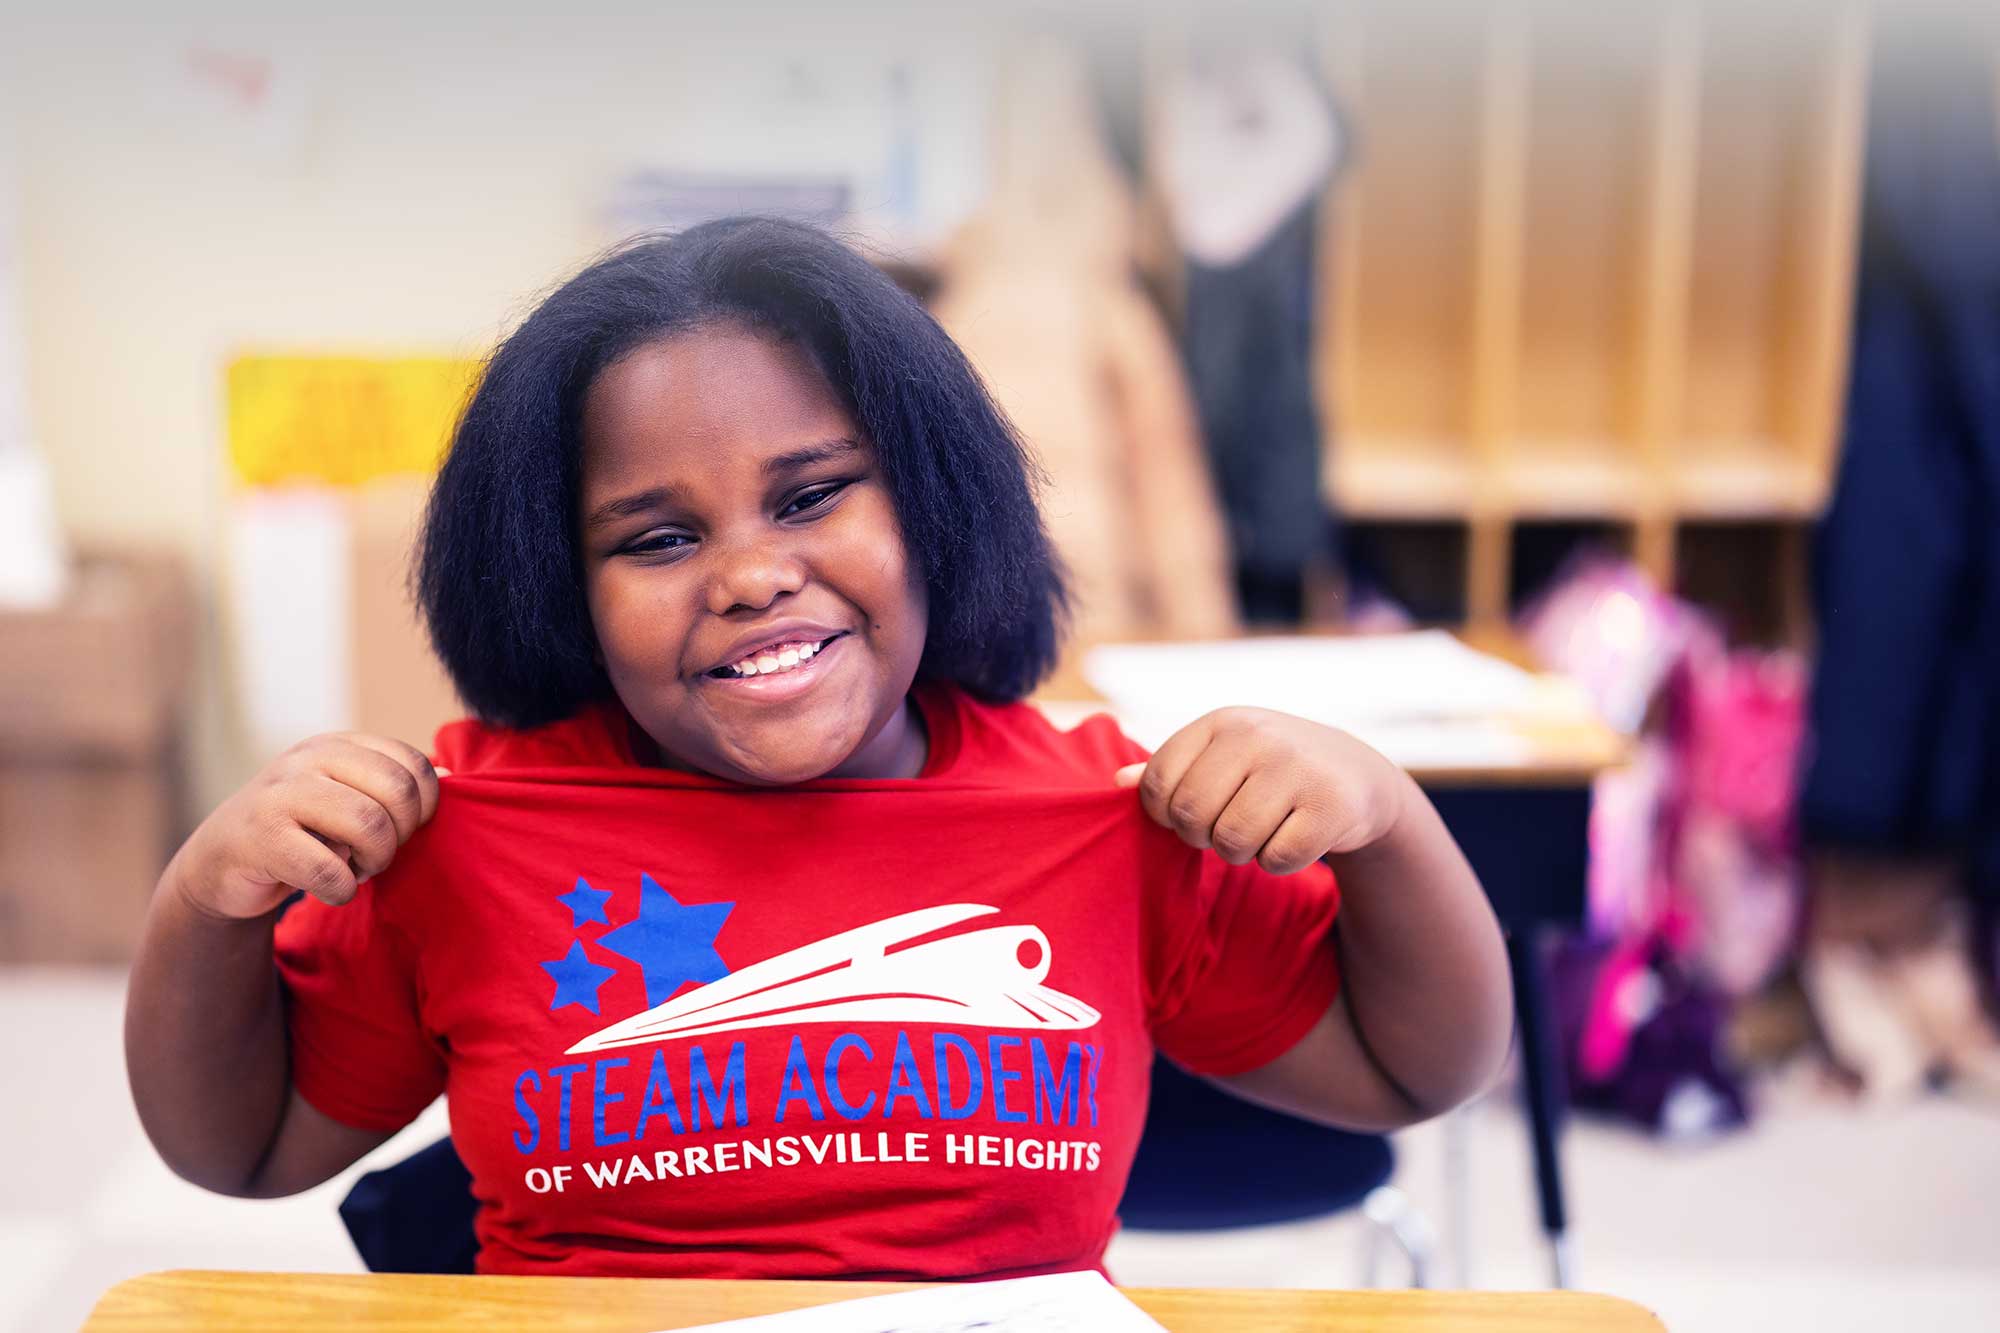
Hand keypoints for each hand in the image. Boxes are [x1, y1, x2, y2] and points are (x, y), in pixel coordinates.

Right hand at [173, 734, 445, 919]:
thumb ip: (395, 787)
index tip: (401, 831)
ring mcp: (281, 794)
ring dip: (374, 862)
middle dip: (400, 837)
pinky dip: (341, 890)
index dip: (423, 809)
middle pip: (399, 793)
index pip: (415, 765)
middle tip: (376, 855)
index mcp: (339, 744)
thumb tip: (451, 776)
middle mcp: (309, 758)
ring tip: (355, 869)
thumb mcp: (348, 797)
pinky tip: (329, 888)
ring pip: (370, 826)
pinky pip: (330, 870)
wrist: (221, 863)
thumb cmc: (302, 831)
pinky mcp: (260, 838)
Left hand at [1115, 708, 1409, 873]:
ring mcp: (1297, 768)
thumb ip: (1171, 768)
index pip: (1157, 781)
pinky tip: (1294, 838)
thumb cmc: (1271, 769)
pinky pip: (1277, 860)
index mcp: (1222, 722)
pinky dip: (1279, 862)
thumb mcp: (1222, 755)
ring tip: (1262, 831)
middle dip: (1203, 837)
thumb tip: (1117, 782)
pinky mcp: (1331, 806)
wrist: (1358, 776)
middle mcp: (1258, 737)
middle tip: (1229, 827)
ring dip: (1242, 853)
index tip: (1190, 814)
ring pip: (1232, 842)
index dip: (1164, 814)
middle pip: (1190, 816)